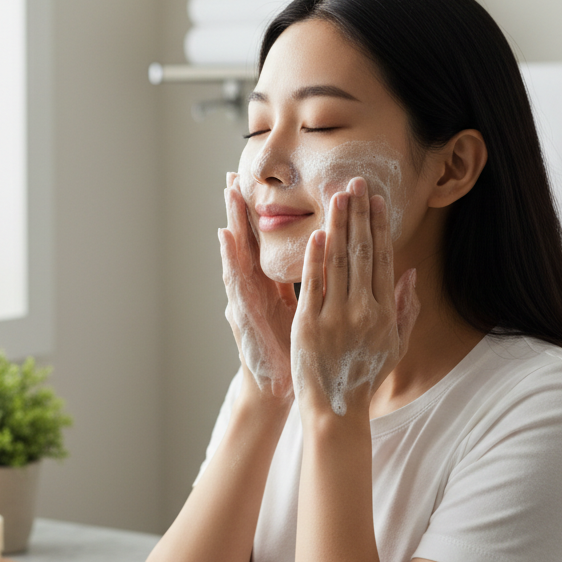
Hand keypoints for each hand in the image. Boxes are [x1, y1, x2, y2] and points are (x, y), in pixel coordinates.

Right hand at [219, 174, 297, 400]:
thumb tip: (336, 264)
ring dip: (232, 221)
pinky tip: (225, 235)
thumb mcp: (312, 312)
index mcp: (274, 285)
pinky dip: (229, 257)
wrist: (283, 387)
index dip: (268, 214)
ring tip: (229, 192)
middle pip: (250, 240)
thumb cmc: (299, 352)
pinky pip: (236, 281)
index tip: (266, 184)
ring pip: (239, 252)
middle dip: (243, 207)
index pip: (271, 242)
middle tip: (235, 174)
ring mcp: (247, 298)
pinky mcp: (243, 313)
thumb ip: (319, 285)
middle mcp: (257, 287)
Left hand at [291, 177, 419, 417]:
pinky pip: (314, 284)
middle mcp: (364, 310)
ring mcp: (337, 317)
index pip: (384, 259)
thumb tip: (411, 273)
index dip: (380, 226)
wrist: (337, 409)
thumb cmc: (364, 376)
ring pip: (339, 262)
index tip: (377, 199)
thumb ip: (405, 308)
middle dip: (359, 214)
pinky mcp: (311, 324)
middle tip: (355, 182)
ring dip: (339, 226)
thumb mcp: (394, 344)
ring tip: (337, 196)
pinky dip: (316, 258)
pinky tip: (318, 234)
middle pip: (363, 252)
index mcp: (385, 312)